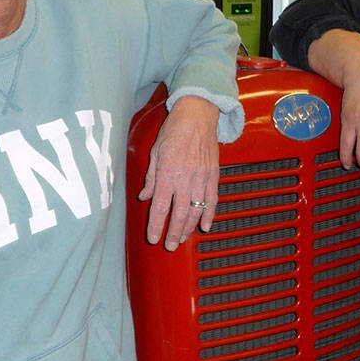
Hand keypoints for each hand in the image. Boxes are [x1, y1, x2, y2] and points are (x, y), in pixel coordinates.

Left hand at [138, 95, 220, 249]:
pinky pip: (212, 199)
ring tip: (182, 238)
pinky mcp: (214, 175)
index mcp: (167, 173)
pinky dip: (210, 214)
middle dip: (174, 233)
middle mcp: (185, 178)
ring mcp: (201, 177)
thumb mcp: (155, 151)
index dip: (156, 226)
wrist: (198, 114)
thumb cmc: (174, 130)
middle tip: (169, 246)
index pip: (160, 206)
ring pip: (197, 210)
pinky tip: (206, 226)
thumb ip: (151, 177)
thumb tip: (146, 197)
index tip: (153, 238)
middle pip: (179, 213)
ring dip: (189, 227)